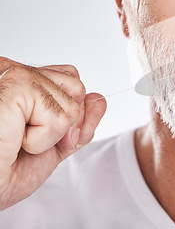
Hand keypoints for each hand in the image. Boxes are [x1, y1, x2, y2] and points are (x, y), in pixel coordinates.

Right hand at [0, 58, 105, 209]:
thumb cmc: (4, 168)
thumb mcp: (53, 144)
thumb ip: (79, 122)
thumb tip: (100, 99)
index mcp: (23, 80)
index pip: (72, 81)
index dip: (68, 113)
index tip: (35, 134)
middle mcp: (16, 71)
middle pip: (78, 88)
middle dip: (64, 123)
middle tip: (27, 140)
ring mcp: (14, 76)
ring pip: (72, 104)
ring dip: (50, 135)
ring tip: (17, 140)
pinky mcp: (16, 87)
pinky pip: (60, 118)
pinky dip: (41, 141)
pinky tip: (14, 140)